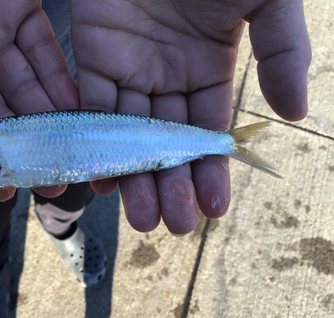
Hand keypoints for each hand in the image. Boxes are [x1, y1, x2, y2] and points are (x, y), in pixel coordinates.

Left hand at [72, 0, 309, 234]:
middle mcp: (168, 80)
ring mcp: (129, 72)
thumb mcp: (269, 0)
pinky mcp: (93, 59)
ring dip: (133, 178)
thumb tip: (293, 115)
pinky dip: (95, 144)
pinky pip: (92, 109)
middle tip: (170, 227)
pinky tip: (102, 180)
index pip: (208, 135)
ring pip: (128, 137)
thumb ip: (283, 53)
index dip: (210, 172)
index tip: (213, 211)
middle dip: (169, 186)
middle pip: (167, 145)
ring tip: (139, 219)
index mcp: (210, 71)